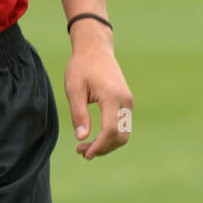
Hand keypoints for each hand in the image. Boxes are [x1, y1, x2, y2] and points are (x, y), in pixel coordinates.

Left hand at [65, 24, 133, 160]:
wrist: (95, 48)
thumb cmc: (81, 66)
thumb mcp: (74, 88)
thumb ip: (78, 113)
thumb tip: (81, 137)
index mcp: (112, 96)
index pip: (110, 130)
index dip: (99, 146)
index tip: (84, 153)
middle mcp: (125, 100)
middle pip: (120, 136)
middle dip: (102, 148)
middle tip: (81, 152)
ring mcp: (128, 101)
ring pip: (124, 133)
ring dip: (107, 144)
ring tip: (86, 147)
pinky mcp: (127, 102)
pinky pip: (123, 125)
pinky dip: (111, 135)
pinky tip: (95, 137)